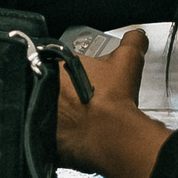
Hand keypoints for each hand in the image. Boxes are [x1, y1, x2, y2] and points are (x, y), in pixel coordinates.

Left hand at [53, 28, 168, 177]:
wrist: (113, 135)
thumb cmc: (114, 98)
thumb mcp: (128, 60)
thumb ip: (132, 41)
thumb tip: (136, 35)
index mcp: (55, 67)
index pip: (57, 63)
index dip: (72, 70)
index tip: (84, 77)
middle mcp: (41, 90)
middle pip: (50, 87)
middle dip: (65, 91)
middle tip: (84, 98)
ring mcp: (41, 117)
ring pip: (49, 111)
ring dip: (62, 113)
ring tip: (82, 116)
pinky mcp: (46, 142)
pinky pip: (50, 137)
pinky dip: (62, 136)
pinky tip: (79, 134)